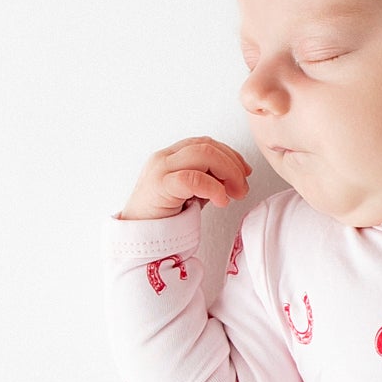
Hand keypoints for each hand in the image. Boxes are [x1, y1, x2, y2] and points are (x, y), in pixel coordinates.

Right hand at [119, 137, 251, 220]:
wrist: (137, 238)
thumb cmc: (162, 219)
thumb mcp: (189, 194)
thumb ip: (207, 181)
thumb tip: (234, 177)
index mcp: (171, 157)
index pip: (205, 143)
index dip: (230, 154)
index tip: (245, 171)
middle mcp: (164, 158)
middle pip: (207, 145)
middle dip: (232, 164)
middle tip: (242, 188)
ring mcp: (160, 170)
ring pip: (202, 154)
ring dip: (228, 172)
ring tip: (235, 194)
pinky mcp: (160, 186)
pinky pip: (192, 178)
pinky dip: (213, 187)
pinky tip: (221, 200)